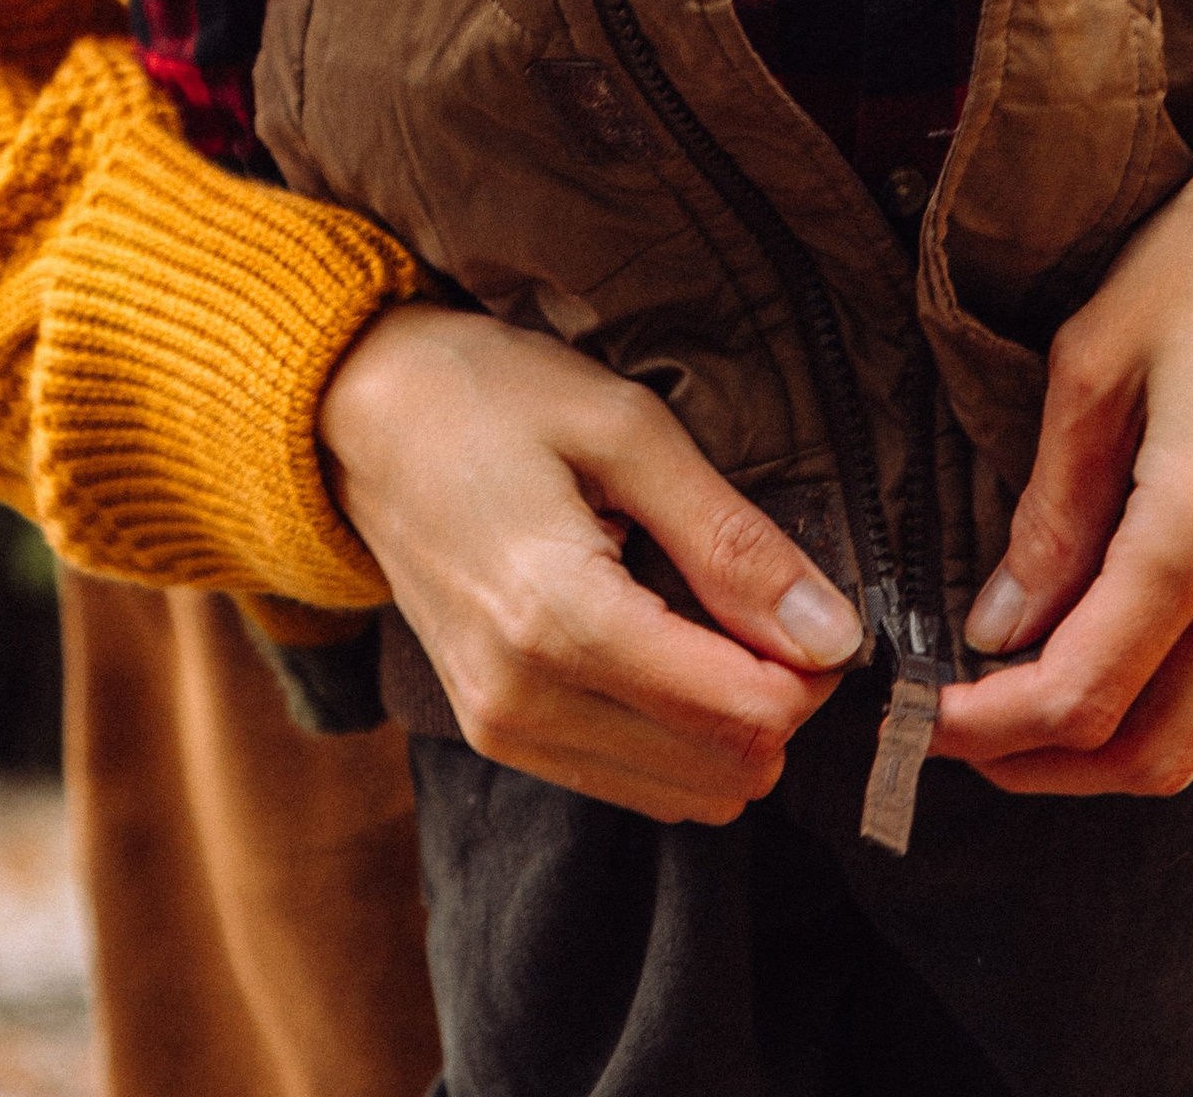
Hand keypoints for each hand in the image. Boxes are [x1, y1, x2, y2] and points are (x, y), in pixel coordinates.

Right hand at [317, 303, 860, 822]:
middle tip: (768, 603)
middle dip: (778, 700)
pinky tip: (667, 648)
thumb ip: (730, 539)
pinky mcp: (496, 736)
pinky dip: (678, 736)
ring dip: (730, 726)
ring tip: (714, 618)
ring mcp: (503, 730)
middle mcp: (523, 701)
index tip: (810, 604)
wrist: (361, 414)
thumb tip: (832, 635)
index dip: (809, 671)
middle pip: (725, 771)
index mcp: (558, 618)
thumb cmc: (489, 397)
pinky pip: (632, 781)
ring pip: (686, 795)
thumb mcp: (624, 429)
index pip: (742, 715)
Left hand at [934, 161, 1192, 795]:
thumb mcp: (1094, 363)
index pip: (1087, 689)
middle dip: (1051, 766)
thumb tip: (1000, 626)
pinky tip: (1134, 666)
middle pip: (1160, 753)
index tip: (928, 720)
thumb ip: (1051, 513)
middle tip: (970, 736)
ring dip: (1127, 753)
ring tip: (1037, 711)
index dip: (995, 727)